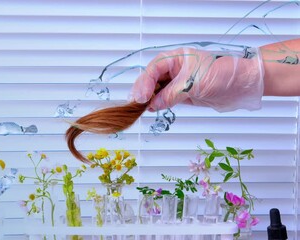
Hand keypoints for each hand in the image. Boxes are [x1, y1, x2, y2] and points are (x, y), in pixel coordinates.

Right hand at [130, 47, 263, 111]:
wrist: (243, 84)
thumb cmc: (223, 74)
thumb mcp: (194, 84)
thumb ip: (171, 94)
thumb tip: (153, 105)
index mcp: (176, 58)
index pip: (154, 69)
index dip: (145, 83)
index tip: (141, 97)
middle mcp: (174, 68)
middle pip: (151, 79)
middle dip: (143, 91)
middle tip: (136, 104)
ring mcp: (178, 81)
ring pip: (156, 89)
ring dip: (148, 99)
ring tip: (141, 108)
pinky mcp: (182, 93)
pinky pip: (165, 98)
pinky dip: (157, 104)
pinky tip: (153, 108)